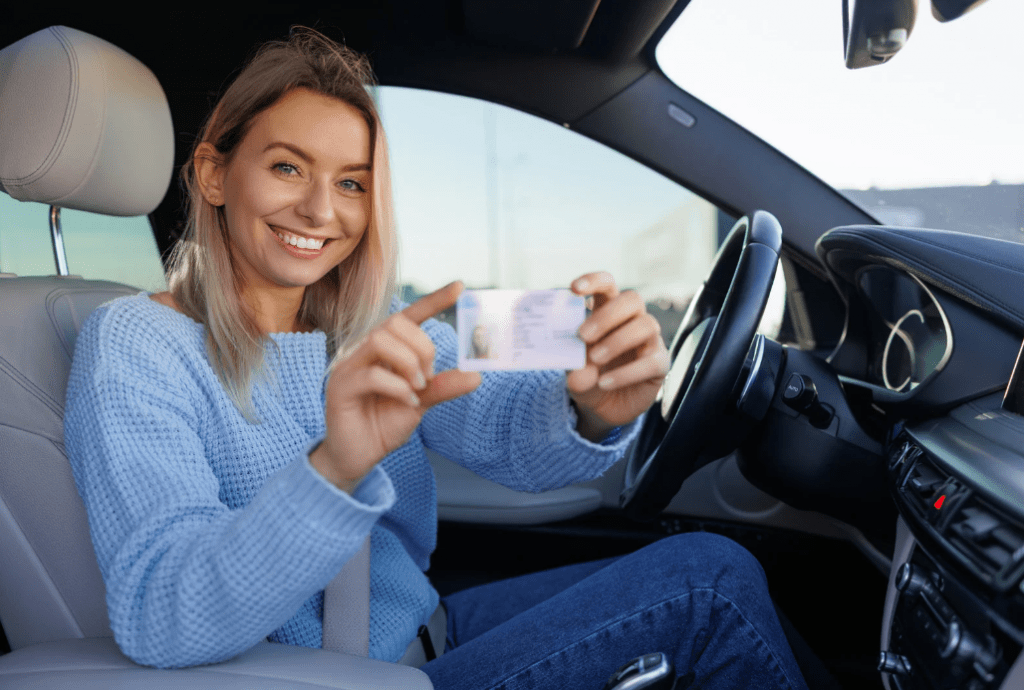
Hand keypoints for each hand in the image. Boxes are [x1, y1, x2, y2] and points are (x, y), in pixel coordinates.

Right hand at [311, 282, 480, 492]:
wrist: (358, 457)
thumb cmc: (384, 423)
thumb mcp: (421, 402)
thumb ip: (443, 386)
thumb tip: (476, 376)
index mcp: (384, 349)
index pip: (409, 316)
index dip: (434, 300)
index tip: (460, 287)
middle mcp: (363, 350)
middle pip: (395, 324)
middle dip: (422, 347)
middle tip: (428, 377)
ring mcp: (348, 366)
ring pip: (379, 340)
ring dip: (409, 363)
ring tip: (418, 388)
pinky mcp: (340, 387)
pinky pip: (372, 374)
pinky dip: (398, 387)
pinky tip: (408, 402)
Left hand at [567, 272, 669, 439]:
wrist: (601, 407)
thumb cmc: (587, 377)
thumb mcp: (573, 371)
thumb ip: (574, 366)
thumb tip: (578, 367)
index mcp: (607, 311)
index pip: (607, 285)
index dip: (594, 281)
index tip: (573, 289)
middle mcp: (632, 320)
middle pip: (632, 300)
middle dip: (607, 315)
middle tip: (583, 335)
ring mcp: (649, 341)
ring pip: (646, 325)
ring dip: (617, 341)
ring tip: (595, 360)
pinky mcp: (660, 364)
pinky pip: (651, 361)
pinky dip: (626, 373)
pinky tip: (605, 383)